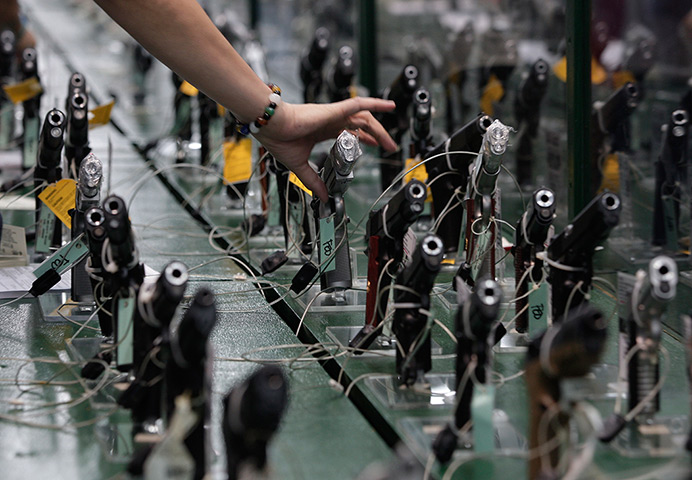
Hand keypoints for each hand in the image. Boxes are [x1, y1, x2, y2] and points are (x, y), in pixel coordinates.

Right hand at [255, 97, 397, 201]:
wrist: (270, 126)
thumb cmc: (278, 138)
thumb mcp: (300, 166)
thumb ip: (312, 180)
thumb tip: (322, 197)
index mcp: (321, 130)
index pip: (348, 133)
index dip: (362, 139)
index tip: (372, 146)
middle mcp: (329, 121)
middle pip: (359, 126)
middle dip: (375, 137)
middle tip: (388, 148)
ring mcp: (333, 114)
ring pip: (363, 118)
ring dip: (379, 129)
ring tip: (390, 142)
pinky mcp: (334, 111)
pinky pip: (359, 104)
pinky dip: (375, 104)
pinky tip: (389, 107)